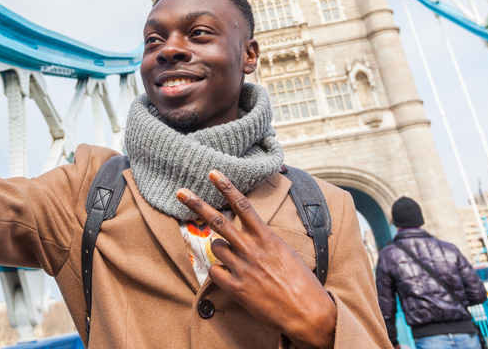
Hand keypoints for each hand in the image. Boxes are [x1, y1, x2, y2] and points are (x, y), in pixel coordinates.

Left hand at [176, 170, 336, 348]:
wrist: (306, 313)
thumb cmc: (302, 282)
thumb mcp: (286, 252)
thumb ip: (265, 240)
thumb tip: (252, 234)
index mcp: (266, 237)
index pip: (243, 205)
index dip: (227, 188)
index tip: (213, 174)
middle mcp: (251, 249)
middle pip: (218, 221)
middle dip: (197, 204)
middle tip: (180, 192)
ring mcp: (242, 268)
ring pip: (215, 248)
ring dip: (220, 250)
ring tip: (237, 261)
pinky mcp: (236, 288)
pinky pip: (214, 272)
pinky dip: (219, 272)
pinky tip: (231, 277)